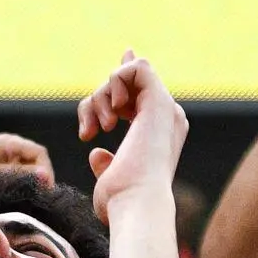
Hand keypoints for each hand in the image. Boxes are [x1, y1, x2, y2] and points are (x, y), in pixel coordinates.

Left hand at [82, 51, 187, 221]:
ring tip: (99, 129)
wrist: (137, 203)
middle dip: (98, 101)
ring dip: (101, 98)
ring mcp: (166, 108)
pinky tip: (113, 112)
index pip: (144, 92)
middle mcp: (168, 118)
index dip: (127, 76)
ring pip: (128, 74)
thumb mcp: (111, 181)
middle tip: (89, 132)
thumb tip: (97, 152)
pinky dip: (116, 82)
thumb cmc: (123, 203)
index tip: (125, 54)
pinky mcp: (159, 98)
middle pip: (127, 85)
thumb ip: (108, 163)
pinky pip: (137, 67)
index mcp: (161, 135)